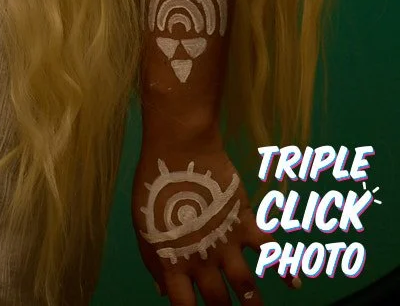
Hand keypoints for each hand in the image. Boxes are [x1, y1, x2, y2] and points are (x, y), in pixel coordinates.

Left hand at [132, 137, 297, 303]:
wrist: (180, 149)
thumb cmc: (155, 184)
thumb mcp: (143, 225)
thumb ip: (153, 260)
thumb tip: (162, 291)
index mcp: (174, 262)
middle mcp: (202, 259)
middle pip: (217, 302)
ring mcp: (226, 243)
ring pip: (245, 285)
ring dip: (254, 305)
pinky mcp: (244, 223)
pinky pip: (269, 250)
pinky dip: (285, 268)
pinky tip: (296, 283)